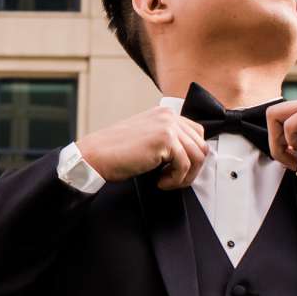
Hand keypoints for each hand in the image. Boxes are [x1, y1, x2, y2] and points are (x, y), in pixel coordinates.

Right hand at [76, 102, 216, 189]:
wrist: (95, 155)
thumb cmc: (116, 152)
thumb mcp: (147, 139)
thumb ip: (167, 140)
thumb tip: (191, 157)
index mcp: (165, 114)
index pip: (197, 133)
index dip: (192, 156)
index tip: (178, 170)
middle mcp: (168, 116)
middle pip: (201, 146)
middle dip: (191, 169)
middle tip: (173, 180)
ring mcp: (168, 126)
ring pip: (197, 156)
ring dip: (184, 176)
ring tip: (166, 182)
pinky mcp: (165, 140)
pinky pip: (185, 165)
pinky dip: (175, 180)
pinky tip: (159, 182)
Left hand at [262, 92, 296, 178]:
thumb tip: (281, 144)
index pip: (280, 116)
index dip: (278, 139)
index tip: (288, 157)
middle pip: (273, 113)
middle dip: (273, 140)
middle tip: (286, 159)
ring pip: (275, 116)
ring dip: (279, 143)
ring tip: (294, 159)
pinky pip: (290, 125)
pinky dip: (292, 142)